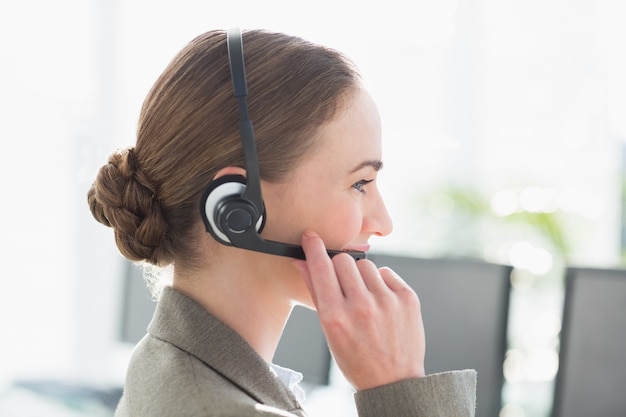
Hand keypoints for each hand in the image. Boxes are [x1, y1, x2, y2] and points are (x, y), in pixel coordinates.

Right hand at [292, 230, 425, 390]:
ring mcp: (387, 302)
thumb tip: (301, 262)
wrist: (394, 381)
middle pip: (344, 260)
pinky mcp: (407, 299)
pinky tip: (380, 302)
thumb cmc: (356, 358)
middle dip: (338, 266)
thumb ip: (315, 293)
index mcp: (336, 317)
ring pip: (365, 264)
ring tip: (364, 297)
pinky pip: (386, 273)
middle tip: (342, 282)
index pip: (321, 267)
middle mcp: (361, 307)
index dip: (314, 247)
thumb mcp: (328, 331)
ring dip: (361, 276)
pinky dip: (381, 283)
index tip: (312, 237)